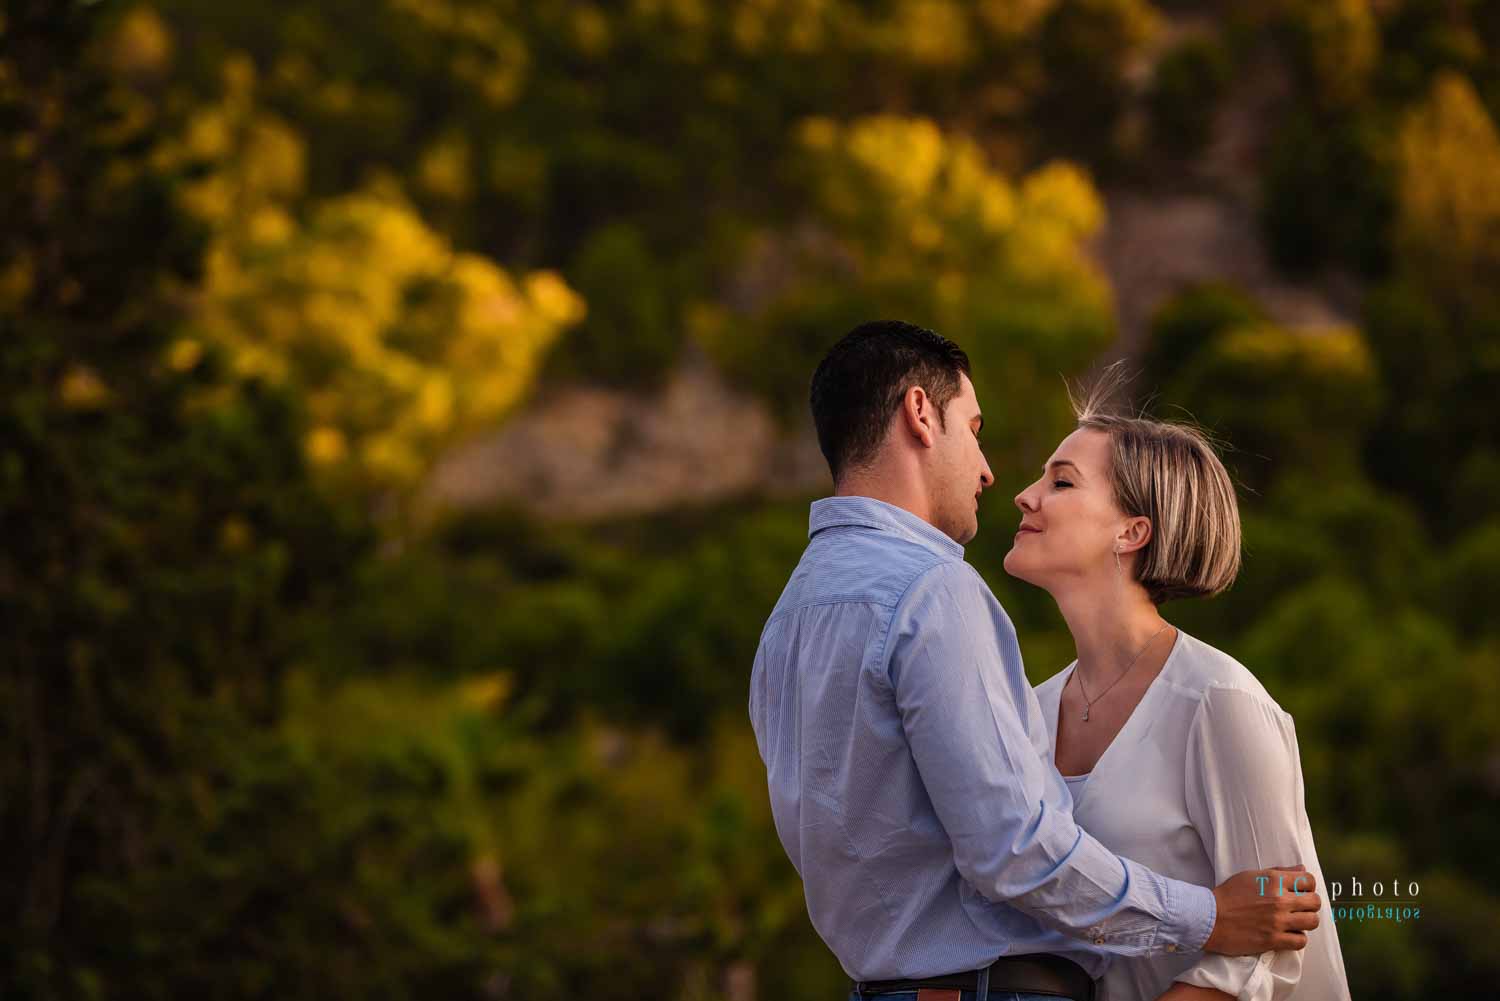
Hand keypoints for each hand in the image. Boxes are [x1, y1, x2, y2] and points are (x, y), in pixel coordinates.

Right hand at [1203, 864, 1320, 954]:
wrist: (1209, 917)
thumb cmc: (1228, 895)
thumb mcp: (1251, 876)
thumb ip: (1278, 872)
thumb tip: (1301, 869)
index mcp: (1274, 881)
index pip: (1309, 880)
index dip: (1308, 886)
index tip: (1301, 891)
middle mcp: (1279, 900)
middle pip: (1315, 902)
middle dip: (1309, 904)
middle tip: (1299, 907)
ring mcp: (1278, 921)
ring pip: (1312, 921)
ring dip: (1306, 921)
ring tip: (1295, 921)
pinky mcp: (1273, 940)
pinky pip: (1301, 941)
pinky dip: (1297, 938)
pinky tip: (1287, 934)